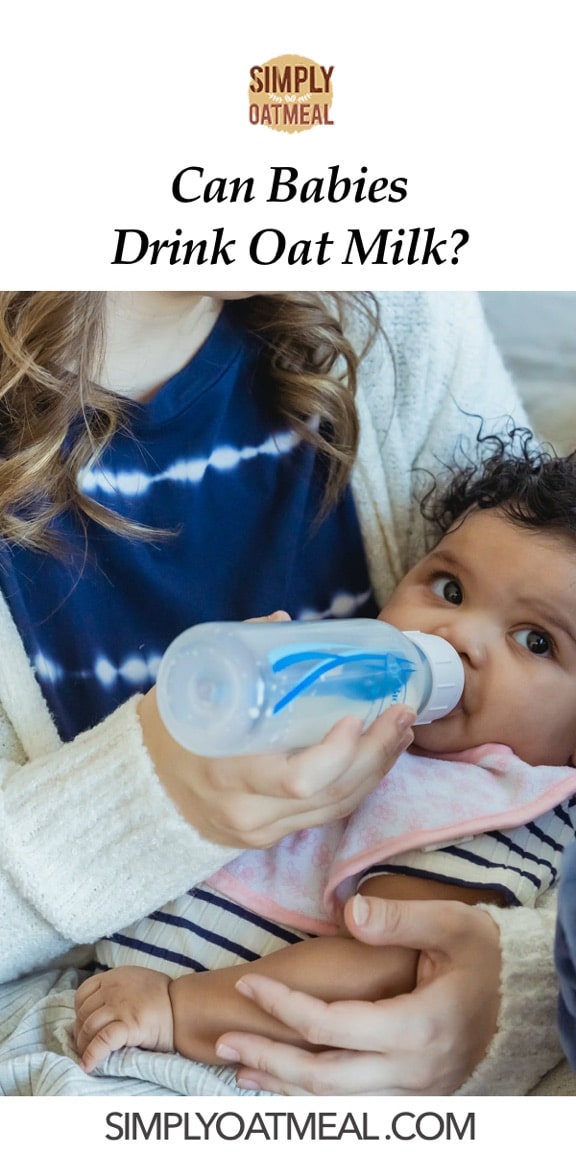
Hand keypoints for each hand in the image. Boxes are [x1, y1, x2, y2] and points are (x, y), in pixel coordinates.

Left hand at [74, 966, 173, 1071]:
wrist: (185, 1008)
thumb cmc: (163, 999)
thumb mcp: (137, 982)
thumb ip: (117, 989)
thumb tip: (99, 1009)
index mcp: (115, 977)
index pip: (83, 993)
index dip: (79, 1012)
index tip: (84, 1026)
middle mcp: (114, 989)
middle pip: (83, 1013)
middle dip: (80, 1032)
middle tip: (85, 1046)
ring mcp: (120, 1006)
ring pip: (89, 1027)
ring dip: (84, 1046)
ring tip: (87, 1057)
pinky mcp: (129, 1025)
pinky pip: (102, 1041)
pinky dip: (92, 1055)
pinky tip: (88, 1065)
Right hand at [140, 608, 414, 848]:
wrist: (140, 789)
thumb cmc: (170, 730)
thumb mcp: (190, 687)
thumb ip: (237, 654)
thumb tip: (283, 623)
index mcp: (226, 771)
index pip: (298, 779)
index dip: (338, 753)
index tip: (356, 717)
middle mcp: (247, 810)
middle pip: (330, 794)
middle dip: (375, 753)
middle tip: (401, 712)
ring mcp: (261, 829)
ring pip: (337, 807)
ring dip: (377, 769)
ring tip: (401, 731)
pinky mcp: (270, 838)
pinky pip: (326, 814)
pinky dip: (358, 784)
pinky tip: (377, 757)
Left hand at [216, 895, 500, 1094]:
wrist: (522, 1000)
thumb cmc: (484, 957)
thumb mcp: (450, 923)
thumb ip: (398, 917)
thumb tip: (348, 911)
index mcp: (417, 1027)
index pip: (331, 1025)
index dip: (283, 1005)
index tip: (250, 983)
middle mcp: (413, 1070)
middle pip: (324, 1078)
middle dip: (269, 1059)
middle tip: (225, 1042)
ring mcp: (415, 1092)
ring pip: (336, 1104)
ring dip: (285, 1089)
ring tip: (241, 1070)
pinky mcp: (415, 1098)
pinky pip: (356, 1109)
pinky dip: (316, 1103)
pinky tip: (287, 1089)